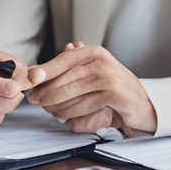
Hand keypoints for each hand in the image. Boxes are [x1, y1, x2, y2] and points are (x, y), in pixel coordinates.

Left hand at [26, 44, 156, 134]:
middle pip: (61, 80)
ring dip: (55, 107)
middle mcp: (101, 61)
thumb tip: (38, 70)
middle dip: (45, 93)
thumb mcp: (90, 72)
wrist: (141, 105)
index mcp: (92, 52)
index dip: (43, 70)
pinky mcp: (114, 95)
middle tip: (36, 101)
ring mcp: (108, 78)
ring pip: (67, 95)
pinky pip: (81, 108)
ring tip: (52, 111)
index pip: (61, 60)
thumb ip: (67, 67)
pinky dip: (70, 115)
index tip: (28, 79)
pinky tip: (66, 117)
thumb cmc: (111, 88)